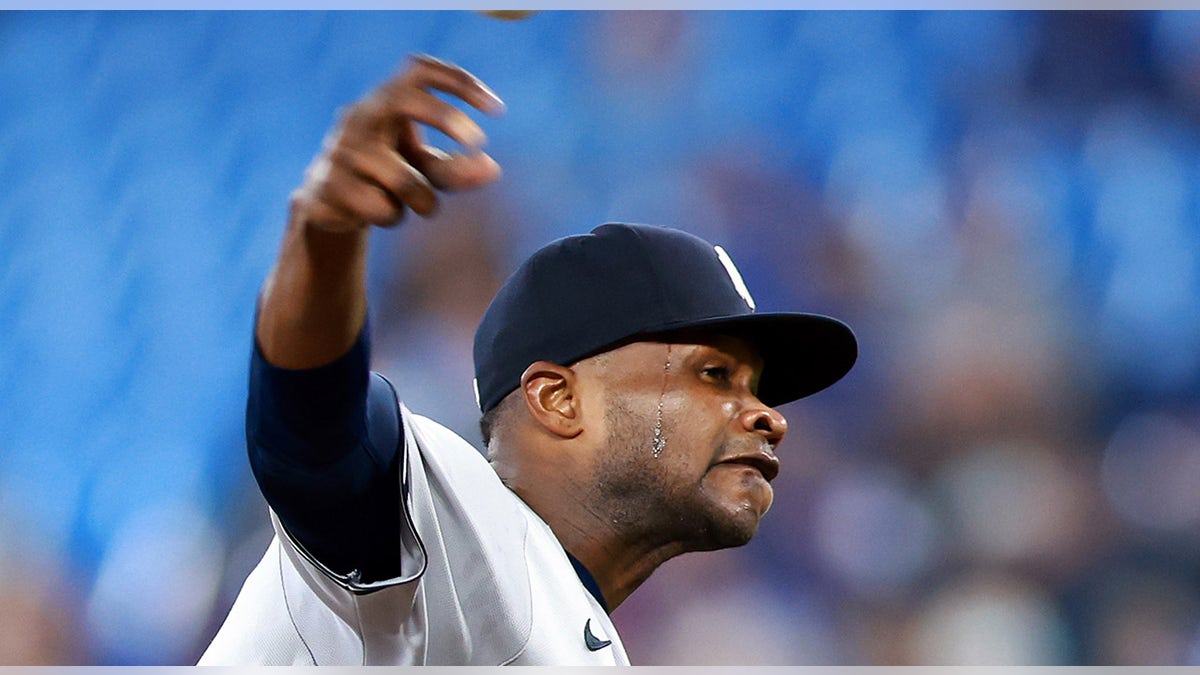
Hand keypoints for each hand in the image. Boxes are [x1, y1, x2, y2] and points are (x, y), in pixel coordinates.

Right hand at [290, 54, 504, 232]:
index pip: (421, 69)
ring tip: (423, 206)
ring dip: (426, 201)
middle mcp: (362, 114)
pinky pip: (382, 207)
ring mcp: (342, 147)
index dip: (460, 83)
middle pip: (408, 99)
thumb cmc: (388, 176)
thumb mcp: (427, 170)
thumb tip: (492, 170)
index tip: (498, 109)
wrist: (327, 202)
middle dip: (448, 119)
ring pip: (406, 179)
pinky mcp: (329, 183)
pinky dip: (393, 217)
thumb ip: (458, 169)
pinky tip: (380, 212)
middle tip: (479, 143)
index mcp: (387, 99)